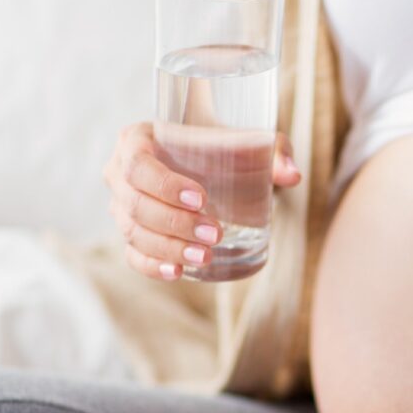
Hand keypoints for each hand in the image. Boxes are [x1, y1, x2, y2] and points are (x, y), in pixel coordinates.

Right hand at [101, 122, 301, 280]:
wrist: (209, 161)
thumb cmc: (223, 146)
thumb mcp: (249, 141)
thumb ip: (273, 150)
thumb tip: (293, 175)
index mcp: (136, 140)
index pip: (138, 165)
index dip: (165, 185)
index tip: (202, 199)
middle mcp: (120, 173)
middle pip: (136, 204)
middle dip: (175, 223)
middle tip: (215, 233)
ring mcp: (121, 207)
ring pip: (134, 233)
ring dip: (169, 248)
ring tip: (206, 256)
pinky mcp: (132, 235)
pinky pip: (133, 255)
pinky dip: (152, 266)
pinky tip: (177, 272)